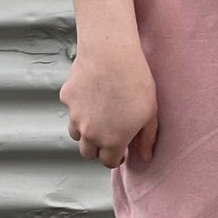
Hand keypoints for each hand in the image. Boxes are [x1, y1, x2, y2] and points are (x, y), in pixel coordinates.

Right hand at [59, 44, 158, 166]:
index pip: (108, 162)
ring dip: (85, 132)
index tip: (121, 151)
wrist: (111, 55)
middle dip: (98, 149)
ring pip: (76, 133)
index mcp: (112, 141)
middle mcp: (89, 134)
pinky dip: (79, 107)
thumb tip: (145, 157)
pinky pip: (71, 109)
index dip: (116, 158)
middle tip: (109, 136)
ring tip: (99, 117)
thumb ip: (147, 139)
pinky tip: (93, 93)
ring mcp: (74, 116)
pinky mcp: (66, 98)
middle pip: (88, 153)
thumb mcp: (150, 114)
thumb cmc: (136, 83)